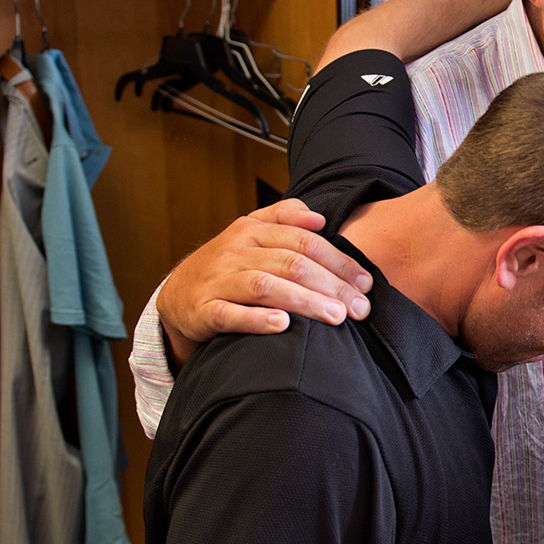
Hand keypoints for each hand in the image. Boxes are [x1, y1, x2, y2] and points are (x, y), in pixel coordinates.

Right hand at [156, 199, 372, 367]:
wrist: (177, 294)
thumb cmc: (229, 265)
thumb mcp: (252, 233)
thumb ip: (285, 217)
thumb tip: (319, 218)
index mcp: (252, 230)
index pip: (305, 241)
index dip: (339, 262)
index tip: (366, 283)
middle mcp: (235, 251)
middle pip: (291, 264)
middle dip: (331, 286)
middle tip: (359, 308)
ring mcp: (217, 280)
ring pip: (265, 286)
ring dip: (304, 301)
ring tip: (335, 317)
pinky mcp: (202, 310)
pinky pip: (229, 314)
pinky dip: (256, 319)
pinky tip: (282, 325)